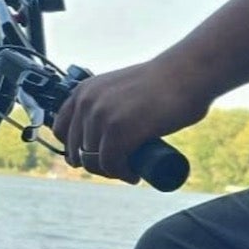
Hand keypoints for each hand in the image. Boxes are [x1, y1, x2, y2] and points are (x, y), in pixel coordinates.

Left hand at [53, 55, 211, 183]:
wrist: (187, 73)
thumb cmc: (161, 84)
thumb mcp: (119, 90)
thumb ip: (106, 104)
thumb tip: (99, 135)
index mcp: (84, 91)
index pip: (61, 132)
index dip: (77, 150)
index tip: (97, 156)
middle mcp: (87, 102)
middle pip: (77, 152)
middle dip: (96, 165)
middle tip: (120, 166)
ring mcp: (102, 116)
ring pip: (93, 162)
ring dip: (111, 172)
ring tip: (130, 170)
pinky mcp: (119, 130)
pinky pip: (111, 165)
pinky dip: (123, 174)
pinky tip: (134, 175)